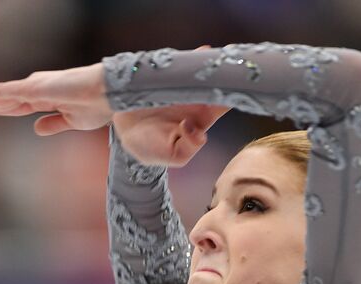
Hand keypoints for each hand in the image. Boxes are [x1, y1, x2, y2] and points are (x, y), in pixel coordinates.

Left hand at [0, 63, 111, 131]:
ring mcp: (34, 88)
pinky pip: (7, 91)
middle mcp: (34, 90)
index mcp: (43, 99)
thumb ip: (53, 124)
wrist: (108, 95)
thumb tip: (35, 130)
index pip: (13, 106)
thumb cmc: (96, 106)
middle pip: (2, 99)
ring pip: (0, 94)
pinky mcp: (35, 88)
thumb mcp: (72, 121)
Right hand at [112, 46, 229, 167]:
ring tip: (224, 55)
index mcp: (200, 120)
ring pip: (201, 72)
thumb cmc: (147, 145)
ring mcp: (182, 85)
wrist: (121, 127)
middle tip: (237, 64)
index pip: (221, 106)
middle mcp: (194, 100)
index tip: (239, 88)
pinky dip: (193, 56)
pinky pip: (182, 63)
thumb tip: (199, 133)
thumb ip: (188, 149)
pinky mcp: (168, 74)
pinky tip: (204, 50)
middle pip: (216, 84)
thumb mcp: (171, 156)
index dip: (231, 95)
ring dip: (212, 63)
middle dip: (228, 74)